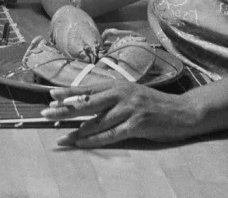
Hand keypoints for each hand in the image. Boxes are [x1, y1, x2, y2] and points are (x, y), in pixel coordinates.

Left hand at [43, 81, 198, 144]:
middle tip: (45, 114)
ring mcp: (129, 109)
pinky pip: (111, 134)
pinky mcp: (137, 124)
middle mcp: (121, 93)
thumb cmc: (153, 103)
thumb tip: (88, 102)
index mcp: (118, 84)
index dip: (68, 92)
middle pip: (86, 102)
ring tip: (62, 136)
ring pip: (97, 120)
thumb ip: (112, 97)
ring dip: (77, 130)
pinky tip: (83, 143)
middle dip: (64, 109)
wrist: (182, 111)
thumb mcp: (131, 94)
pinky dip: (95, 139)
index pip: (87, 87)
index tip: (50, 96)